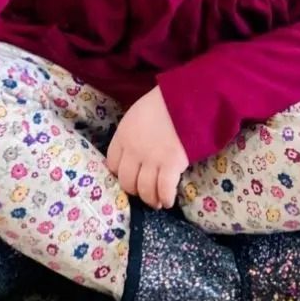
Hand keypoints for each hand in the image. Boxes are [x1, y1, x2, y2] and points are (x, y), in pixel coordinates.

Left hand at [106, 86, 187, 208]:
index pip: (112, 164)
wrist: (187, 99)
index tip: (130, 175)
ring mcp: (152, 159)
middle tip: (144, 191)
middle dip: (134, 190)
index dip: (121, 173)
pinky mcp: (171, 164)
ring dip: (150, 199)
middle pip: (126, 181)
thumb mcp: (138, 113)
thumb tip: (137, 148)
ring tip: (156, 201)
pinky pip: (164, 189)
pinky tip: (168, 201)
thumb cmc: (164, 102)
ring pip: (144, 190)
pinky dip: (165, 198)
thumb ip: (133, 132)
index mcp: (123, 135)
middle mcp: (134, 151)